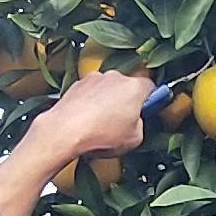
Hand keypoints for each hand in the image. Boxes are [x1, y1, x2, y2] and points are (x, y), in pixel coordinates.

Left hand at [32, 70, 154, 161]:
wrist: (65, 131)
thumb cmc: (99, 134)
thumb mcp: (135, 139)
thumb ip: (140, 126)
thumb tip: (135, 124)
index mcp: (135, 87)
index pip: (151, 87)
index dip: (151, 100)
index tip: (148, 109)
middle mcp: (115, 77)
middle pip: (127, 87)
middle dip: (126, 102)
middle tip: (124, 123)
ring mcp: (94, 79)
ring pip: (107, 89)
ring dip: (107, 103)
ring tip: (101, 126)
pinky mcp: (77, 84)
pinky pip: (90, 93)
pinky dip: (90, 104)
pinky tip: (87, 123)